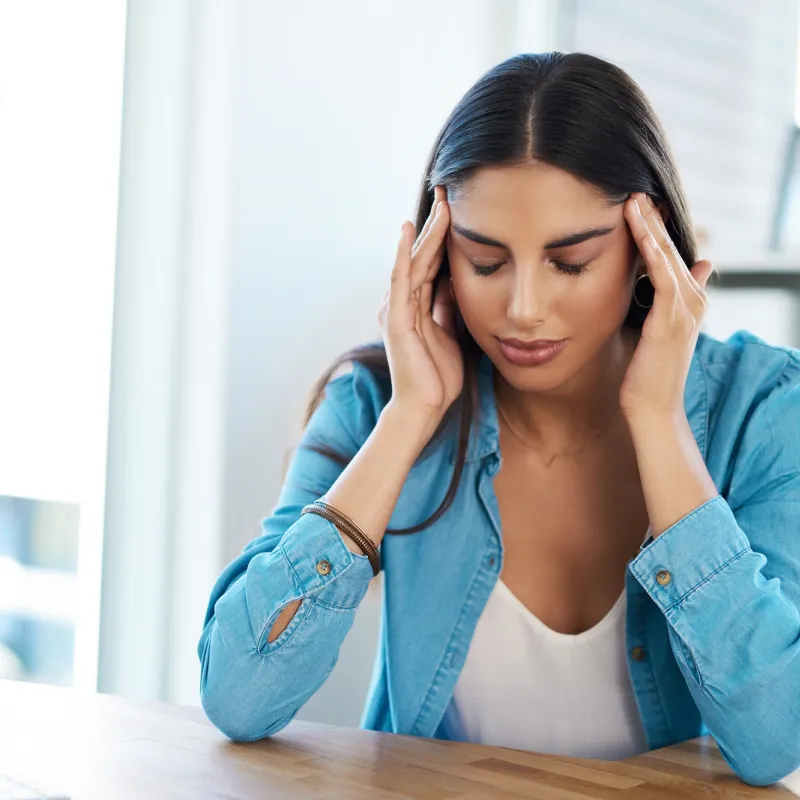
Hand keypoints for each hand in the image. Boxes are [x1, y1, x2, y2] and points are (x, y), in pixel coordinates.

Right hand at [377, 186, 462, 424]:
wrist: (424, 408)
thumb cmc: (437, 377)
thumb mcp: (450, 334)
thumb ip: (448, 308)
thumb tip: (455, 283)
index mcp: (416, 306)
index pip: (432, 263)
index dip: (445, 237)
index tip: (460, 210)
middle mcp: (402, 302)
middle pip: (422, 255)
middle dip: (437, 224)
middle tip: (449, 192)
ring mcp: (397, 309)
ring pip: (414, 260)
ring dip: (427, 231)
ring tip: (440, 202)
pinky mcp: (395, 318)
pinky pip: (400, 278)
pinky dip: (403, 253)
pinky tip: (409, 229)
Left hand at [619, 192, 713, 419]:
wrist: (652, 409)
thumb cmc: (646, 375)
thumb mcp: (655, 333)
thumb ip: (664, 306)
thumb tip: (683, 277)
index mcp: (686, 302)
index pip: (671, 256)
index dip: (656, 231)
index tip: (637, 207)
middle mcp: (691, 302)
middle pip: (672, 250)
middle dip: (653, 221)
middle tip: (635, 192)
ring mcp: (685, 311)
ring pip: (669, 258)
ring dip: (652, 229)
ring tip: (635, 201)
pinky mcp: (671, 322)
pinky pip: (665, 279)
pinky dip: (654, 255)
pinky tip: (642, 235)